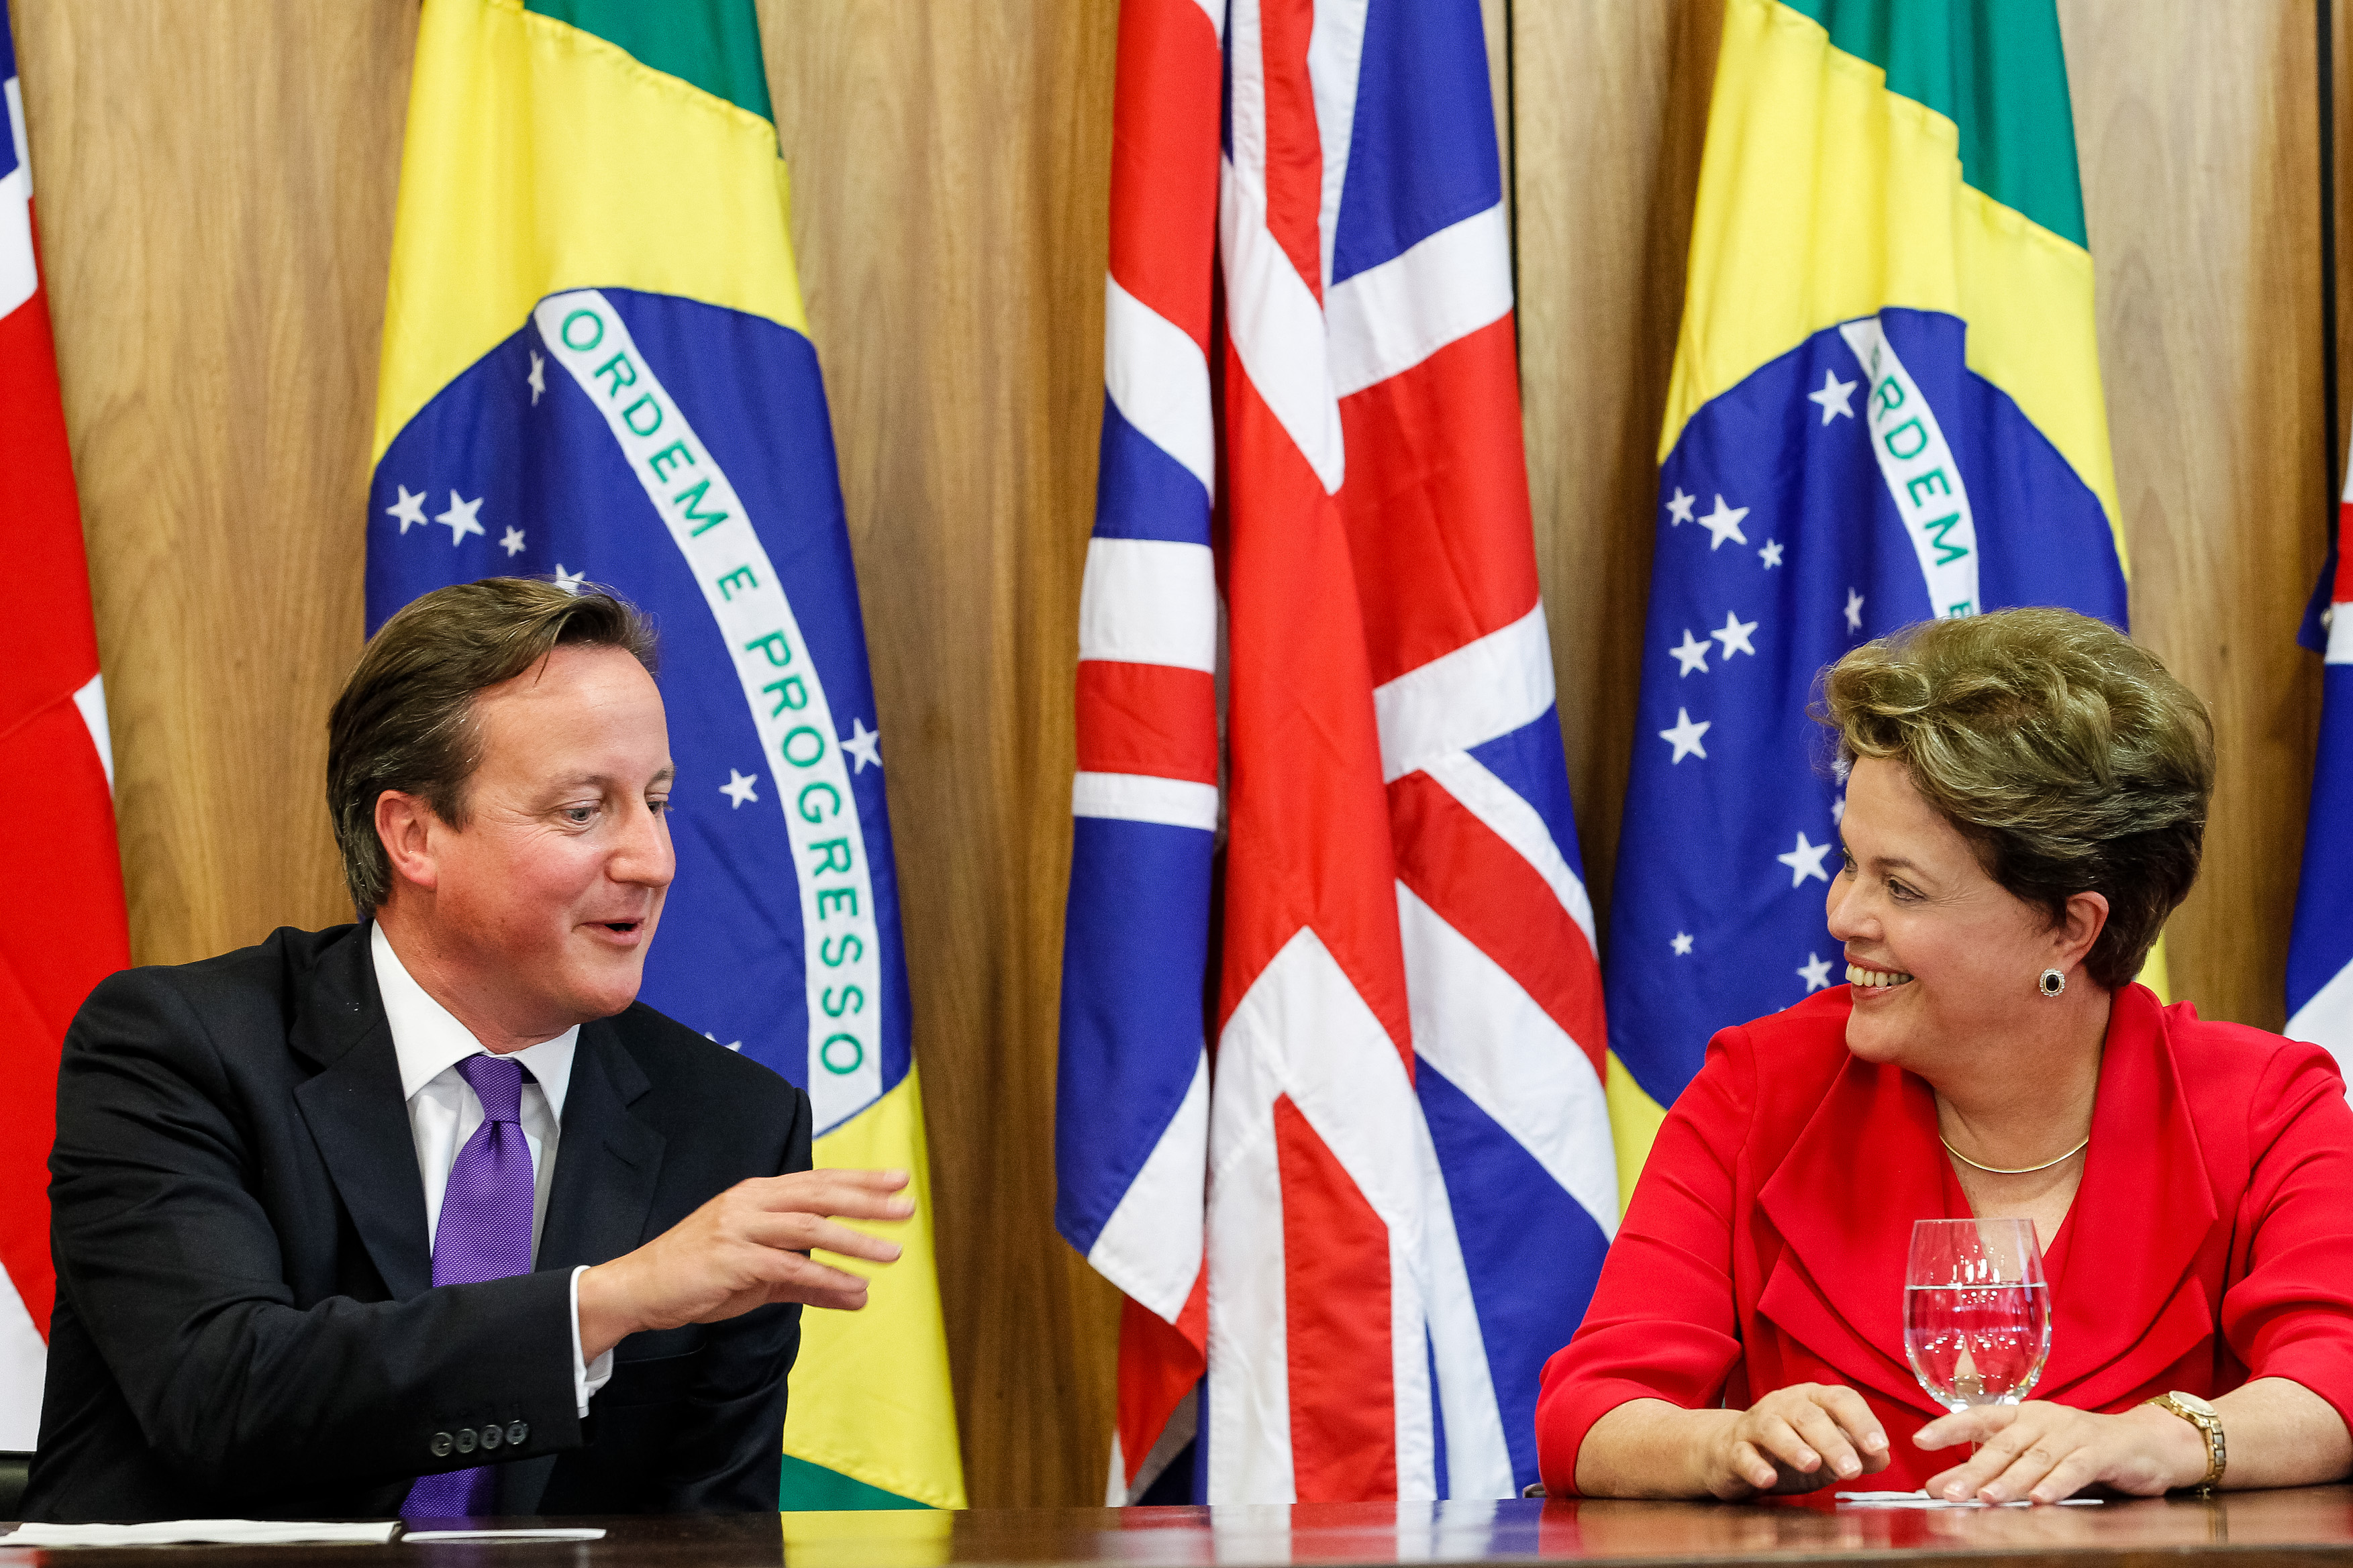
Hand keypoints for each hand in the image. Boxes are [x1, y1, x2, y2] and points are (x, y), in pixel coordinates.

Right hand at [575, 1168, 911, 1359]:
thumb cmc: (699, 1276)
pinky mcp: (732, 1259)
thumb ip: (809, 1283)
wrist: (639, 1289)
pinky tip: (852, 1288)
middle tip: (907, 1207)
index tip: (898, 1180)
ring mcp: (740, 1228)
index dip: (861, 1179)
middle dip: (869, 1199)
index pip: (819, 1181)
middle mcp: (751, 1202)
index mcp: (757, 1194)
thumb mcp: (760, 1277)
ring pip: (810, 1227)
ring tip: (891, 1254)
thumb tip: (857, 1295)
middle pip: (821, 1194)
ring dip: (855, 1241)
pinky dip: (825, 1278)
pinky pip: (789, 1267)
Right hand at [1701, 1383, 1891, 1497]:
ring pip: (1773, 1429)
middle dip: (1832, 1442)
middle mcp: (1784, 1405)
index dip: (1862, 1421)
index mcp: (1813, 1399)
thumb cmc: (1788, 1449)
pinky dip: (1755, 1466)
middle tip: (1851, 1469)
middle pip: (1809, 1416)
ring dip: (1793, 1446)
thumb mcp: (1827, 1451)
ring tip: (1812, 1465)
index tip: (1879, 1447)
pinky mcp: (1733, 1449)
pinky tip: (1767, 1479)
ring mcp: (1756, 1425)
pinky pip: (1743, 1454)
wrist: (1730, 1451)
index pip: (1841, 1399)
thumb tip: (1883, 1457)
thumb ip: (1857, 1452)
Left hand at [1915, 1400, 2207, 1502]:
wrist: (2147, 1444)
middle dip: (1972, 1469)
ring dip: (2010, 1480)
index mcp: (2022, 1416)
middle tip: (1948, 1492)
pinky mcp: (2101, 1450)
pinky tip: (2041, 1499)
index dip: (1949, 1427)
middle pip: (2002, 1445)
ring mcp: (2072, 1432)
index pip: (1978, 1417)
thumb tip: (1936, 1486)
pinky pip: (2075, 1468)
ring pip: (2035, 1457)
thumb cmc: (2081, 1451)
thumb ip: (1988, 1470)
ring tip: (1987, 1498)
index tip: (1920, 1440)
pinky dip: (2057, 1483)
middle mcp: (2043, 1419)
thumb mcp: (2032, 1458)